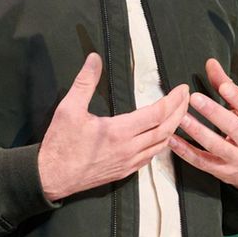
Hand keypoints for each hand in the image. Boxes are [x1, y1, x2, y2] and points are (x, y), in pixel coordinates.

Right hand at [37, 53, 189, 201]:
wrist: (50, 178)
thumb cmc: (59, 144)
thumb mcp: (68, 109)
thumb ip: (85, 82)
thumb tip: (94, 58)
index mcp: (119, 131)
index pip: (157, 113)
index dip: (174, 100)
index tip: (182, 88)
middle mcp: (130, 149)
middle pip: (166, 129)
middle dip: (180, 111)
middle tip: (187, 97)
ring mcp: (129, 163)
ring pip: (161, 145)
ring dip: (173, 128)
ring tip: (179, 113)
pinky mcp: (125, 172)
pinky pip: (151, 157)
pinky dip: (161, 143)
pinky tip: (161, 136)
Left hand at [169, 58, 237, 190]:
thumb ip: (227, 86)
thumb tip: (211, 64)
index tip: (223, 87)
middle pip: (233, 128)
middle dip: (214, 113)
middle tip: (195, 98)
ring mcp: (236, 159)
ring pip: (216, 146)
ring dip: (198, 132)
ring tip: (181, 118)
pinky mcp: (221, 171)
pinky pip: (201, 161)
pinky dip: (186, 151)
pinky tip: (173, 140)